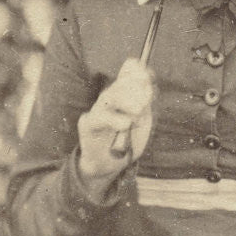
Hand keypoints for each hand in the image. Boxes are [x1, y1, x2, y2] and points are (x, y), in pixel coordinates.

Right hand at [78, 58, 153, 182]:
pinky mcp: (87, 124)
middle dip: (137, 91)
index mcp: (124, 92)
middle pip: (121, 83)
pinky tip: (125, 125)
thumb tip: (148, 80)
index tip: (148, 80)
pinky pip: (100, 117)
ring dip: (128, 103)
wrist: (109, 164)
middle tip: (145, 104)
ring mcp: (97, 109)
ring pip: (110, 97)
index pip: (128, 71)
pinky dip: (115, 120)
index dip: (139, 72)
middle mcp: (108, 97)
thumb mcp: (143, 119)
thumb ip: (146, 100)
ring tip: (138, 114)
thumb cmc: (127, 140)